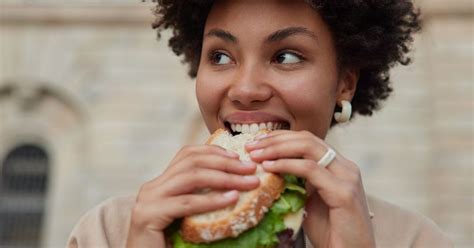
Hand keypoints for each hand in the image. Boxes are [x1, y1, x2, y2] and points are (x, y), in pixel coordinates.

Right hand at [126, 145, 259, 246]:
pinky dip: (211, 200)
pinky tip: (232, 198)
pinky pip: (186, 203)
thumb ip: (200, 200)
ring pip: (191, 178)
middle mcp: (152, 187)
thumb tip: (236, 189)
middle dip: (225, 163)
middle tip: (251, 168)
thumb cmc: (168, 246)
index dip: (213, 151)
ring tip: (248, 182)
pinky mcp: (148, 215)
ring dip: (225, 178)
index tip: (238, 156)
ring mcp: (148, 200)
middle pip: (192, 162)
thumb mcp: (187, 217)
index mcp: (160, 184)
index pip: (187, 155)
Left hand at [245, 130, 374, 247]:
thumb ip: (298, 181)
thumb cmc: (330, 232)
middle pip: (306, 139)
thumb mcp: (310, 199)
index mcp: (338, 166)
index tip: (257, 141)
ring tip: (255, 154)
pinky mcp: (343, 192)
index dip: (280, 137)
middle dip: (275, 139)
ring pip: (307, 148)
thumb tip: (270, 167)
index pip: (307, 140)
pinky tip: (269, 167)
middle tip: (251, 145)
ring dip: (277, 148)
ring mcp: (347, 177)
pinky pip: (309, 169)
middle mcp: (345, 167)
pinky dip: (286, 165)